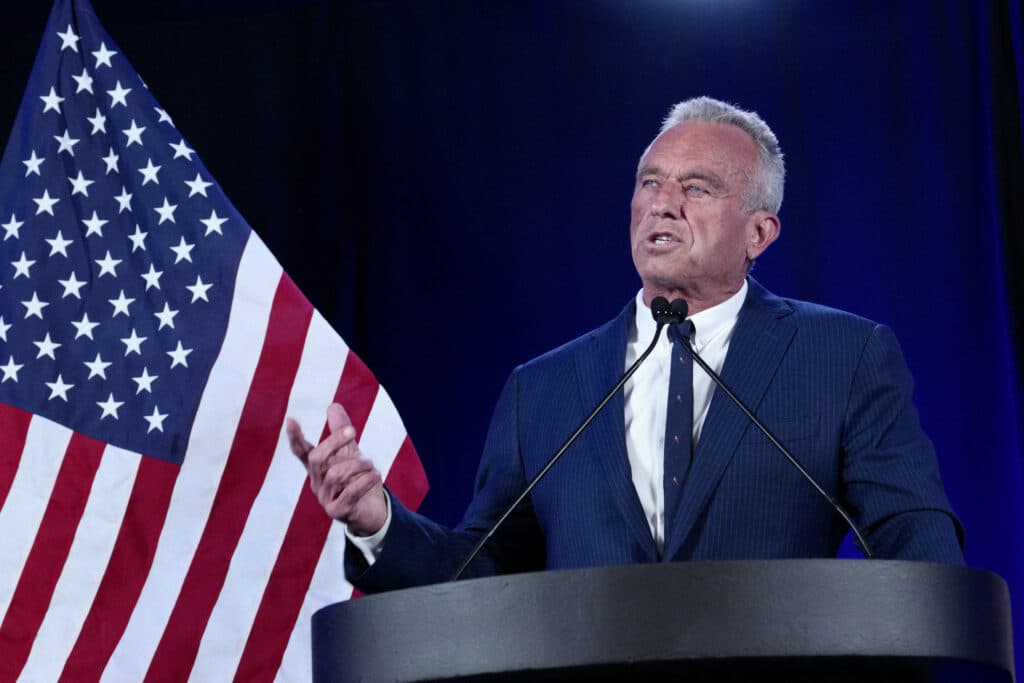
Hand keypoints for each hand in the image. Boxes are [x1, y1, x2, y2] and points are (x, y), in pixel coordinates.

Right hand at [286, 402, 387, 535]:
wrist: (372, 511)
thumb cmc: (357, 479)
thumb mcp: (350, 452)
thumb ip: (341, 430)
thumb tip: (333, 405)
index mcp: (318, 468)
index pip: (301, 451)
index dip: (295, 437)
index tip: (291, 420)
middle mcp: (317, 482)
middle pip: (317, 458)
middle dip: (334, 441)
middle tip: (353, 431)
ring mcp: (325, 498)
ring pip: (335, 475)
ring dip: (357, 464)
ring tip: (371, 464)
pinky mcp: (337, 511)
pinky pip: (349, 493)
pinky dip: (365, 481)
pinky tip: (376, 475)